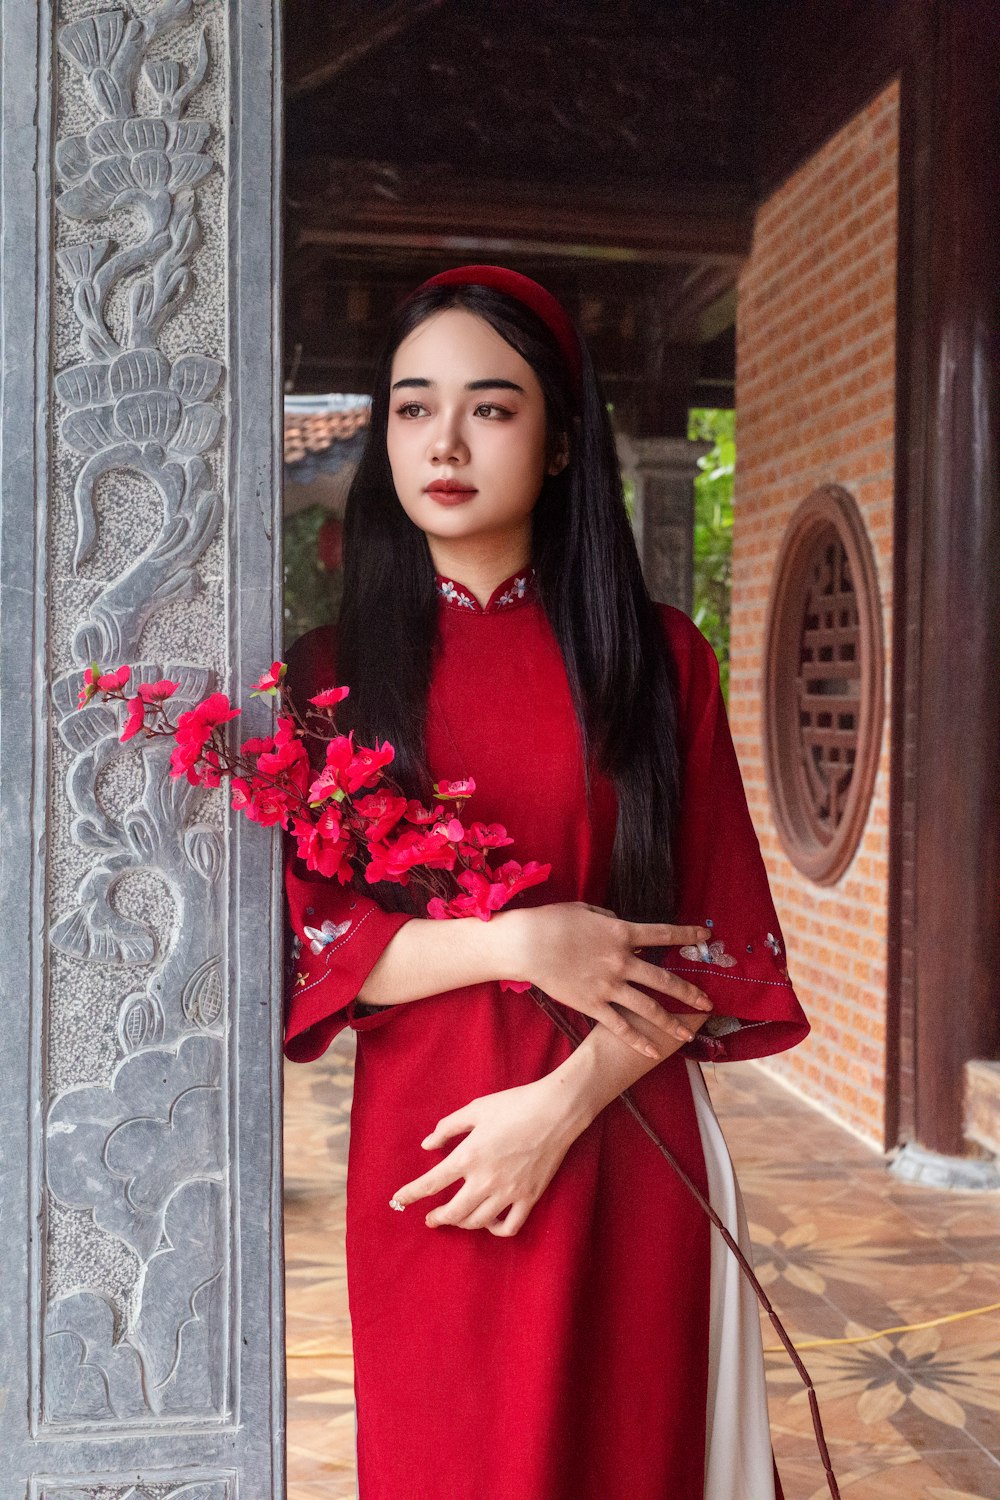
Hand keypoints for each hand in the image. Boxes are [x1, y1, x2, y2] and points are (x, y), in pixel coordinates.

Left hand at [389, 1080, 579, 1237]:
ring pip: (477, 1222)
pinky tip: (489, 1221)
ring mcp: (509, 1192)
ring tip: (457, 1217)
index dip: (411, 1194)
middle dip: (437, 1218)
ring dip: (462, 1223)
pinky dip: (495, 1230)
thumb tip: (427, 1144)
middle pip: (453, 1212)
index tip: (399, 1199)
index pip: (431, 1183)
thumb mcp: (475, 1109)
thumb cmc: (514, 1104)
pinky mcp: (529, 1197)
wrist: (556, 1110)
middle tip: (430, 1218)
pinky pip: (509, 1226)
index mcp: (469, 1156)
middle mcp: (486, 1180)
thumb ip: (448, 1128)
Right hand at [502, 902, 713, 1057]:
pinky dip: (637, 1039)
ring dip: (671, 1021)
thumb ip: (608, 917)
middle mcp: (621, 961)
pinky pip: (620, 1026)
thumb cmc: (552, 921)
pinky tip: (651, 1050)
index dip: (687, 936)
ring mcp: (608, 986)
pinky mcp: (592, 1004)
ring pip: (648, 1007)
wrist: (526, 944)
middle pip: (664, 979)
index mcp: (621, 933)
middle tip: (708, 1003)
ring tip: (687, 1033)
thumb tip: (620, 924)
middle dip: (689, 992)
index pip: (663, 934)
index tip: (705, 938)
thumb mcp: (586, 911)